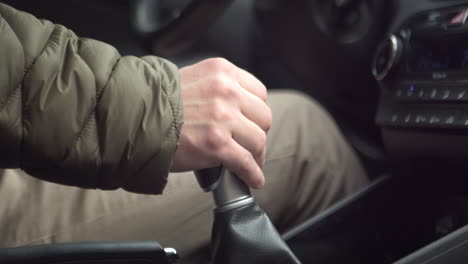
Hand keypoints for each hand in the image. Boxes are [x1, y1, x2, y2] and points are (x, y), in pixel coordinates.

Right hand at [171, 58, 271, 188]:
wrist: (135, 118)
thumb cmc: (159, 102)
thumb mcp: (194, 79)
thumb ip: (219, 88)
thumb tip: (238, 112)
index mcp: (222, 72)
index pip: (259, 93)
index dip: (256, 112)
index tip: (252, 123)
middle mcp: (226, 91)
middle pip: (263, 117)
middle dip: (258, 134)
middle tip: (250, 145)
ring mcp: (223, 117)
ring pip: (258, 140)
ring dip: (256, 156)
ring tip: (250, 164)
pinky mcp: (217, 144)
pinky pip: (246, 162)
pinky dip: (252, 174)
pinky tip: (253, 179)